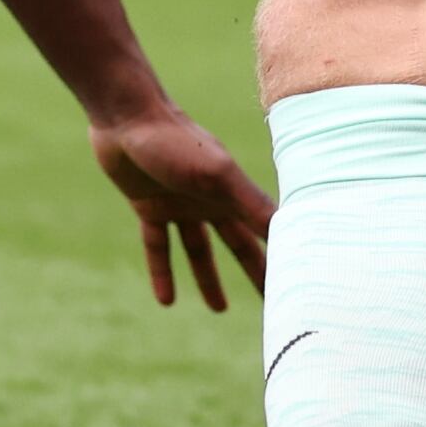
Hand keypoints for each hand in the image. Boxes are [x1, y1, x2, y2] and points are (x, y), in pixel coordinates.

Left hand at [86, 94, 272, 309]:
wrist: (125, 116)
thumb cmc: (176, 140)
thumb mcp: (218, 175)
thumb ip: (251, 203)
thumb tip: (289, 229)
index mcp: (232, 193)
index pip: (264, 232)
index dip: (280, 257)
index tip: (299, 284)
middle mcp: (210, 200)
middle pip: (237, 245)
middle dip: (254, 272)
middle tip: (269, 305)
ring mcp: (179, 204)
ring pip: (199, 249)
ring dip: (208, 279)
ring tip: (219, 310)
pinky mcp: (149, 207)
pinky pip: (159, 246)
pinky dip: (162, 272)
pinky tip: (166, 301)